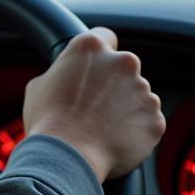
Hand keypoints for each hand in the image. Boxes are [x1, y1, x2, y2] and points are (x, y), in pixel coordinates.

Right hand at [23, 27, 165, 181]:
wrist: (66, 157)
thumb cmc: (47, 121)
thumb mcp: (38, 86)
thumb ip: (60, 73)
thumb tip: (64, 79)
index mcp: (91, 48)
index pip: (105, 37)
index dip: (98, 54)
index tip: (93, 68)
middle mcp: (123, 62)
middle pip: (123, 68)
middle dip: (113, 83)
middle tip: (93, 104)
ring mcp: (143, 91)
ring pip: (137, 95)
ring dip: (125, 107)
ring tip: (101, 127)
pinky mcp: (155, 119)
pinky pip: (147, 121)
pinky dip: (135, 130)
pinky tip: (113, 140)